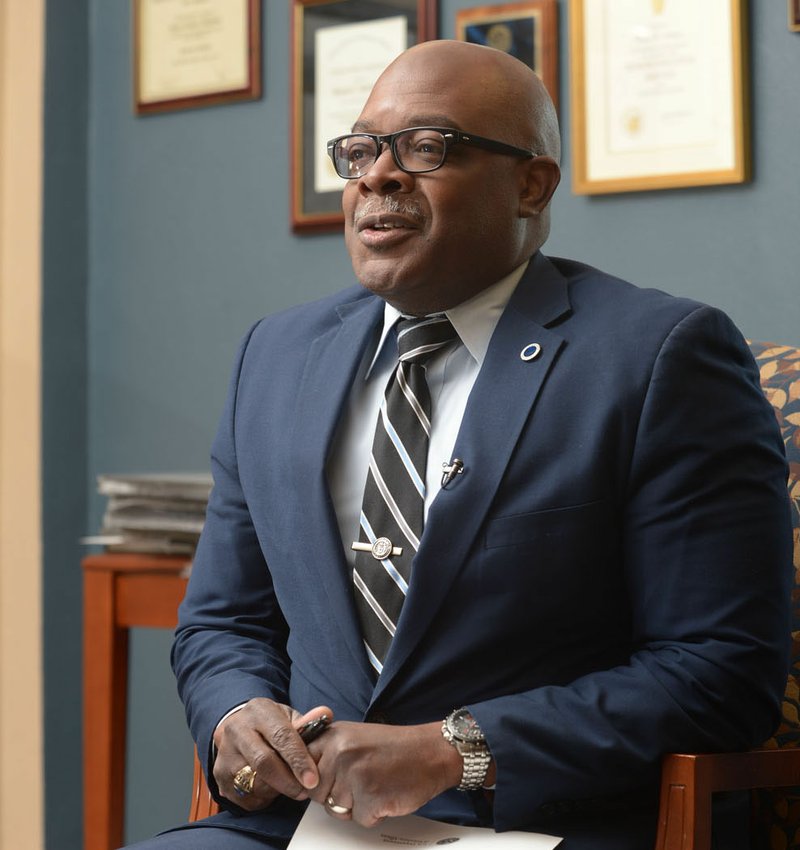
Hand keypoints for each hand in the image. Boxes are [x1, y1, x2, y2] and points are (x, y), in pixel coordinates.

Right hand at [213, 699, 331, 810]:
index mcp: (258, 711)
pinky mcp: (219, 775)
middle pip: (264, 762)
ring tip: (291, 788)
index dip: (298, 759)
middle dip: (288, 781)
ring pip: (253, 782)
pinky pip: (243, 796)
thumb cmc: (269, 724)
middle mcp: (237, 730)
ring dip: (277, 791)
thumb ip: (307, 721)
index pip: (281, 736)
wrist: (236, 726)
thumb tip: (326, 715)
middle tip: (304, 791)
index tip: (312, 779)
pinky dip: (262, 798)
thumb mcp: (287, 716)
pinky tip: (271, 790)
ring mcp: (225, 753)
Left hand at [307, 720, 462, 826]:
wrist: (431, 752)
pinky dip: (373, 813)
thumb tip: (302, 775)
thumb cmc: (394, 748)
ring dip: (355, 805)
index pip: (302, 767)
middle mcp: (340, 753)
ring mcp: (355, 776)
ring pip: (337, 809)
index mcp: (334, 736)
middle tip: (361, 779)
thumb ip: (327, 752)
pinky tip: (386, 793)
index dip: (313, 779)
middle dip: (336, 794)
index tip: (324, 780)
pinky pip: (359, 819)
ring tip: (376, 783)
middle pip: (317, 793)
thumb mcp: (353, 736)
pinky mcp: (370, 798)